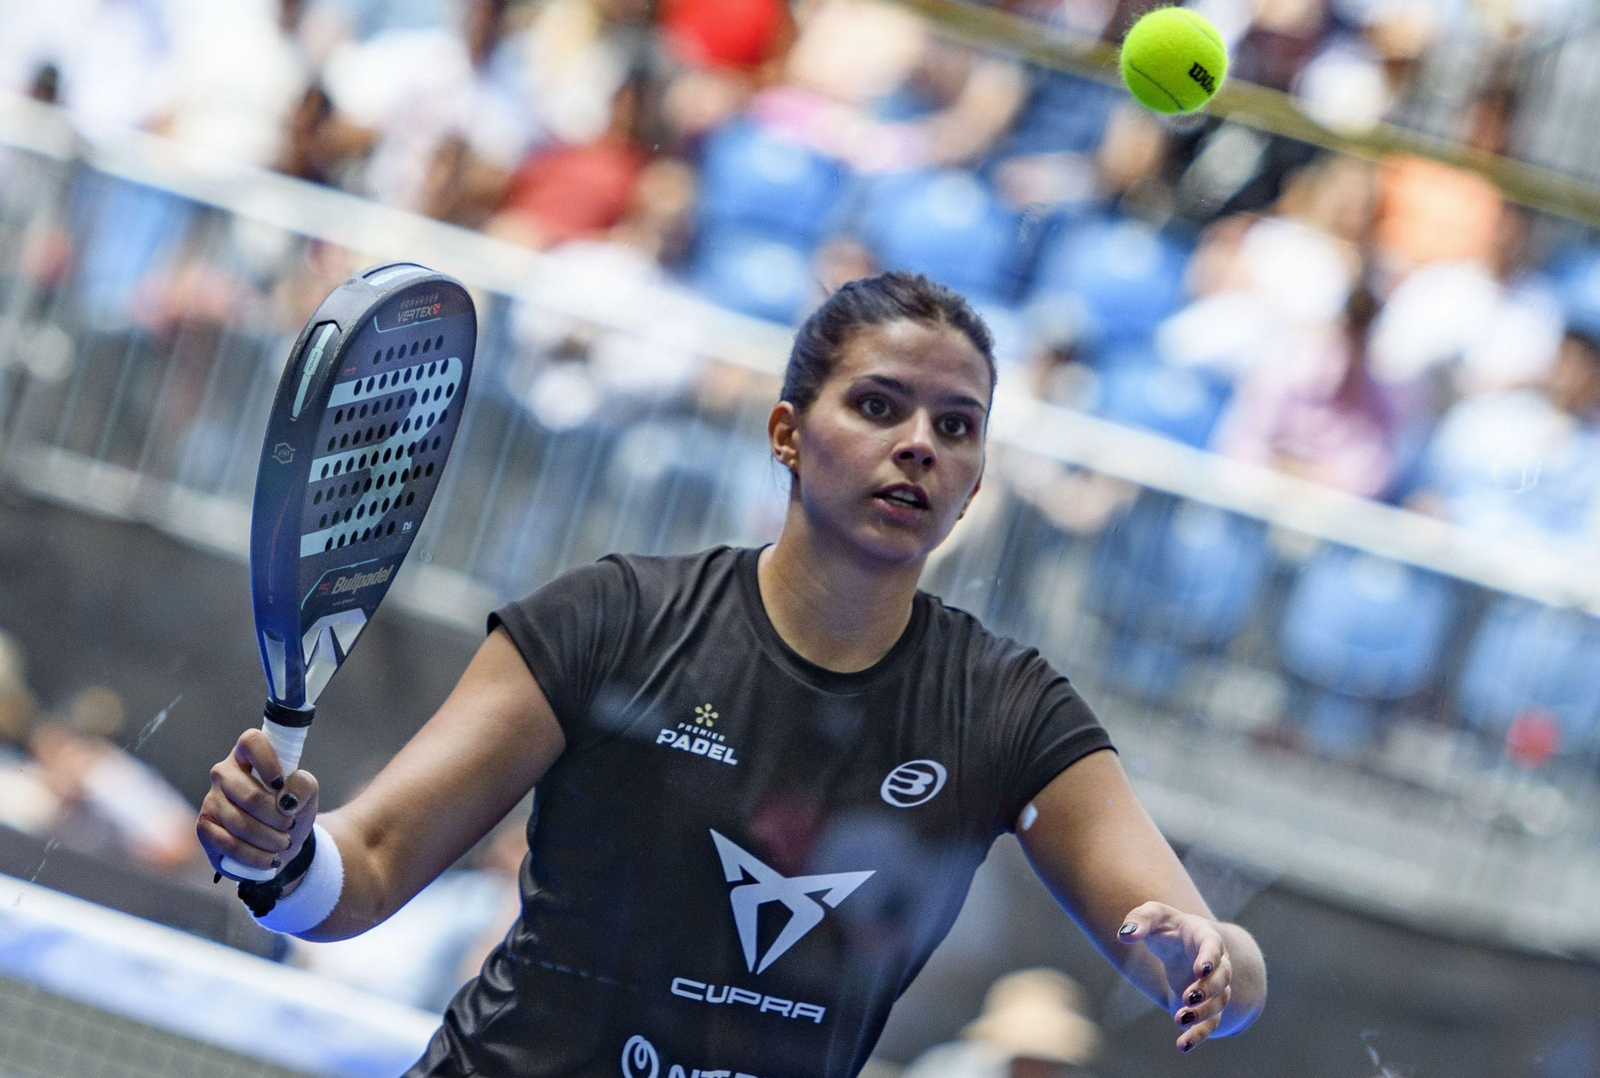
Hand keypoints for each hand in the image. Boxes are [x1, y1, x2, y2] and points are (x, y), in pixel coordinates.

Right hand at [197, 729, 318, 879]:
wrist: (281, 843)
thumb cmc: (292, 810)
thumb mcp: (308, 794)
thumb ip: (304, 785)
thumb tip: (286, 797)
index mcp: (247, 756)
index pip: (251, 741)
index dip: (267, 760)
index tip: (281, 783)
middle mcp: (223, 774)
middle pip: (248, 794)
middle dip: (276, 816)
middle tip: (290, 825)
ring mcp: (210, 801)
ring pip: (239, 822)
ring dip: (268, 838)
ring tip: (284, 843)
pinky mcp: (204, 828)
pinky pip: (228, 844)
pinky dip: (254, 856)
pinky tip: (269, 859)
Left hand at [1117, 901, 1230, 1053]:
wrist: (1180, 943)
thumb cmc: (1166, 926)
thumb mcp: (1152, 915)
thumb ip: (1139, 920)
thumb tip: (1124, 935)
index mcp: (1206, 937)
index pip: (1214, 946)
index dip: (1209, 958)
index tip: (1199, 969)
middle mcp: (1217, 963)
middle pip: (1222, 978)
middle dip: (1207, 989)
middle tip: (1188, 998)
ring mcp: (1214, 986)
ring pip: (1219, 1002)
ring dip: (1203, 1013)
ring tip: (1180, 1019)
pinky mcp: (1206, 1005)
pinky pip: (1210, 1023)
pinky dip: (1198, 1036)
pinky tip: (1182, 1046)